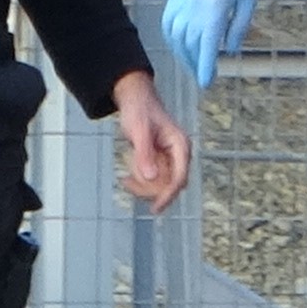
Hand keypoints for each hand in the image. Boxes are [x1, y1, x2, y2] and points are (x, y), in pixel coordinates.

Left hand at [111, 71, 193, 209]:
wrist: (135, 99)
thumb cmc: (139, 110)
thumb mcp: (139, 131)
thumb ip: (144, 154)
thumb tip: (150, 178)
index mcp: (181, 145)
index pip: (180, 178)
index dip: (169, 195)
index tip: (155, 208)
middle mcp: (180, 155)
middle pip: (170, 185)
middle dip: (149, 189)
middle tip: (127, 183)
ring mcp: (171, 159)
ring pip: (160, 185)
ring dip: (142, 186)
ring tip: (125, 179)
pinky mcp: (162, 162)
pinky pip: (154, 180)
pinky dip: (140, 181)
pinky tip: (127, 177)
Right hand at [159, 0, 259, 86]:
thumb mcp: (247, 1)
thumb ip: (239, 27)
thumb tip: (229, 50)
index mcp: (213, 8)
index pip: (207, 43)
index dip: (205, 64)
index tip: (205, 82)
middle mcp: (193, 7)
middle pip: (191, 44)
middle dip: (197, 63)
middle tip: (206, 77)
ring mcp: (180, 3)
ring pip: (177, 38)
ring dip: (185, 55)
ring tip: (195, 66)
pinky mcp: (173, 1)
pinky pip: (169, 27)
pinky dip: (174, 41)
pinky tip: (183, 49)